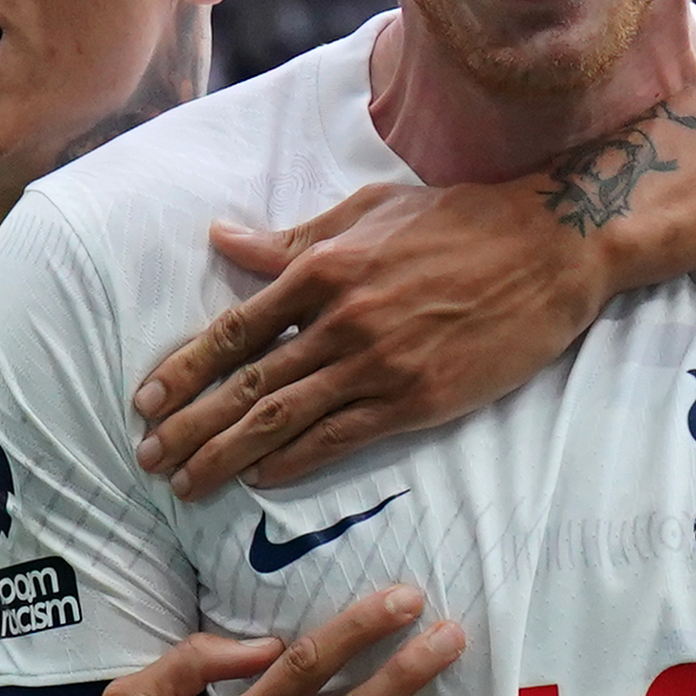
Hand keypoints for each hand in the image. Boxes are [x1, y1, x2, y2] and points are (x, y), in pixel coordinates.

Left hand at [130, 182, 610, 498]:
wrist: (549, 248)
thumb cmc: (459, 220)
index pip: (233, 329)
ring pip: (283, 418)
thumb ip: (293, 238)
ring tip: (187, 483)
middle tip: (149, 460)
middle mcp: (342, 318)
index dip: (183, 370)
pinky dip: (294, 461)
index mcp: (324, 267)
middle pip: (246, 383)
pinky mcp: (417, 398)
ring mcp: (379, 362)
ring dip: (227, 455)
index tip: (146, 402)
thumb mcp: (368, 212)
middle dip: (189, 427)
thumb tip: (222, 239)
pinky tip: (261, 480)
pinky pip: (340, 437)